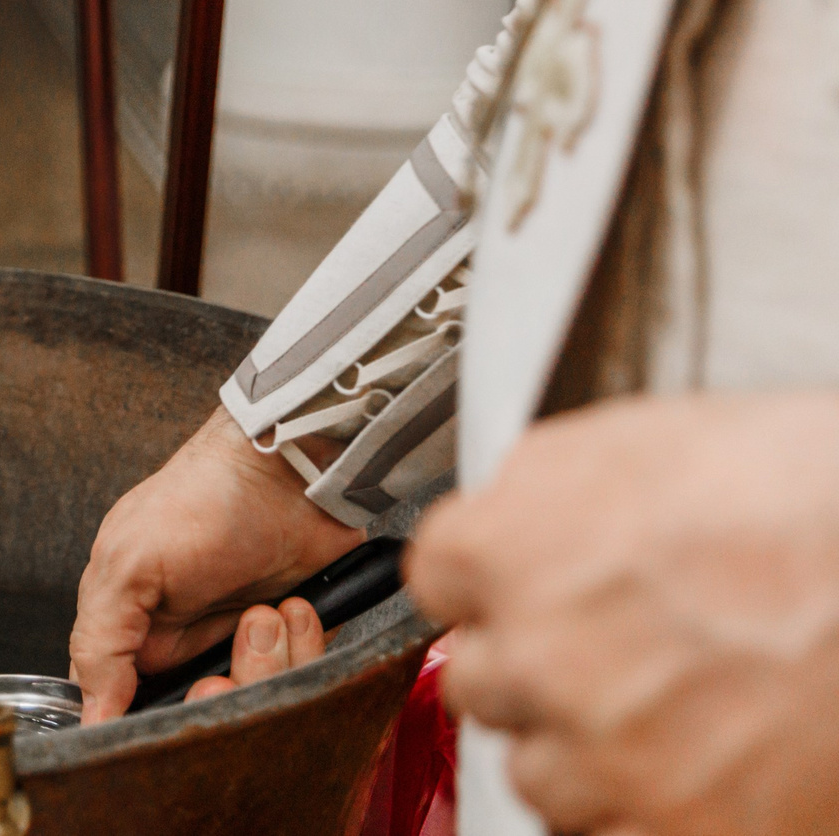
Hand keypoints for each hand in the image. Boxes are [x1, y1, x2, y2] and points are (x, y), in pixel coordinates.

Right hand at [69, 408, 363, 721]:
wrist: (288, 470)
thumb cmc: (200, 502)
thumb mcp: (128, 566)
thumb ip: (99, 644)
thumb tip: (91, 719)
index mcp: (135, 632)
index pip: (126, 710)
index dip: (147, 723)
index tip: (172, 706)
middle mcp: (188, 646)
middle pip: (201, 717)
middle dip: (218, 694)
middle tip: (221, 666)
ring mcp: (245, 647)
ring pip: (256, 703)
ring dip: (267, 662)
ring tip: (264, 612)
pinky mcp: (298, 645)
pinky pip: (305, 681)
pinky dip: (304, 645)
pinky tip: (294, 606)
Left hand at [408, 392, 838, 835]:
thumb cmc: (806, 496)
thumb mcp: (641, 443)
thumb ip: (540, 491)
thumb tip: (503, 514)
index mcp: (512, 549)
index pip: (438, 579)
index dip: (489, 583)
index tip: (519, 592)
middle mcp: (542, 654)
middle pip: (481, 679)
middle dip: (534, 667)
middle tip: (615, 650)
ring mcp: (607, 753)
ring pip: (540, 774)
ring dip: (585, 751)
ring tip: (673, 710)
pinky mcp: (679, 830)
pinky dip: (645, 813)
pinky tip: (702, 768)